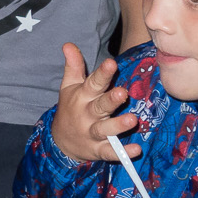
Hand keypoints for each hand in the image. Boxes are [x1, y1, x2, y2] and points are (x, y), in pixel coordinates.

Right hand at [50, 44, 142, 162]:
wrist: (61, 142)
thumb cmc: (71, 108)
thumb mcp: (69, 87)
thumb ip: (73, 66)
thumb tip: (69, 44)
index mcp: (82, 96)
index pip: (93, 83)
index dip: (102, 74)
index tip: (111, 63)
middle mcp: (87, 114)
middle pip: (99, 106)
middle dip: (110, 100)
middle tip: (122, 93)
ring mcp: (92, 133)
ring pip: (104, 129)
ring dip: (117, 126)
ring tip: (132, 120)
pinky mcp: (98, 150)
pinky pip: (110, 152)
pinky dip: (123, 153)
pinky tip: (136, 150)